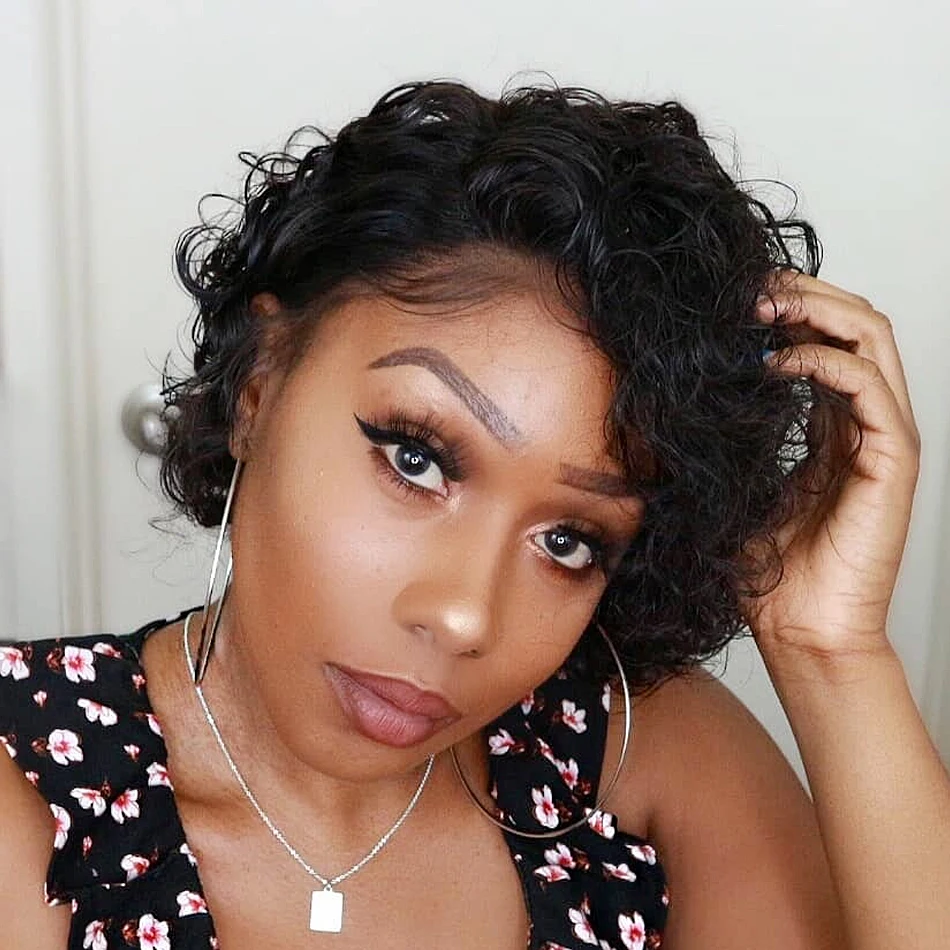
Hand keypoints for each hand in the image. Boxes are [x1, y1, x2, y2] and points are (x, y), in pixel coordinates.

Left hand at [739, 273, 920, 659]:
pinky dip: (824, 361)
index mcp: (834, 427)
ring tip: (762, 307)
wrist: (800, 630)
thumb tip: (698, 395)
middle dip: (804, 293)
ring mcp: (886, 438)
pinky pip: (869, 388)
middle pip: (856, 324)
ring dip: (817, 310)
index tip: (733, 298)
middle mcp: (865, 422)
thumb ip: (739, 438)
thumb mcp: (742, 486)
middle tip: (748, 286)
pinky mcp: (894, 461)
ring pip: (872, 339)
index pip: (827, 340)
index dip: (788, 308)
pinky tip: (777, 362)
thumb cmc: (772, 571)